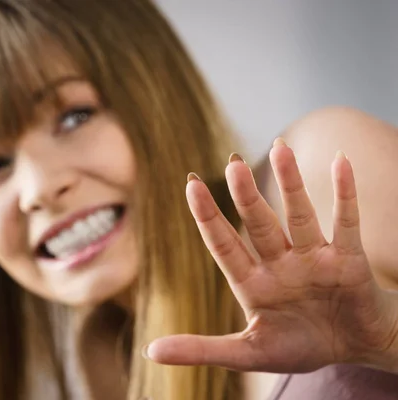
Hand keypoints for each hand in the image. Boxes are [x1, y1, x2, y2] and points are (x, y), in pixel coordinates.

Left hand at [144, 139, 397, 372]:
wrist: (352, 349)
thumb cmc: (298, 347)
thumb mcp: (247, 353)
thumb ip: (201, 348)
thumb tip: (150, 351)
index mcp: (251, 282)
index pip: (224, 243)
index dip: (208, 216)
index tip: (191, 184)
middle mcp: (279, 263)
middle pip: (259, 223)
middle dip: (247, 196)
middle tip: (233, 163)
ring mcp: (312, 258)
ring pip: (299, 215)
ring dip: (291, 184)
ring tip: (281, 149)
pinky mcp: (347, 259)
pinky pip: (345, 222)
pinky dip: (345, 193)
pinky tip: (342, 161)